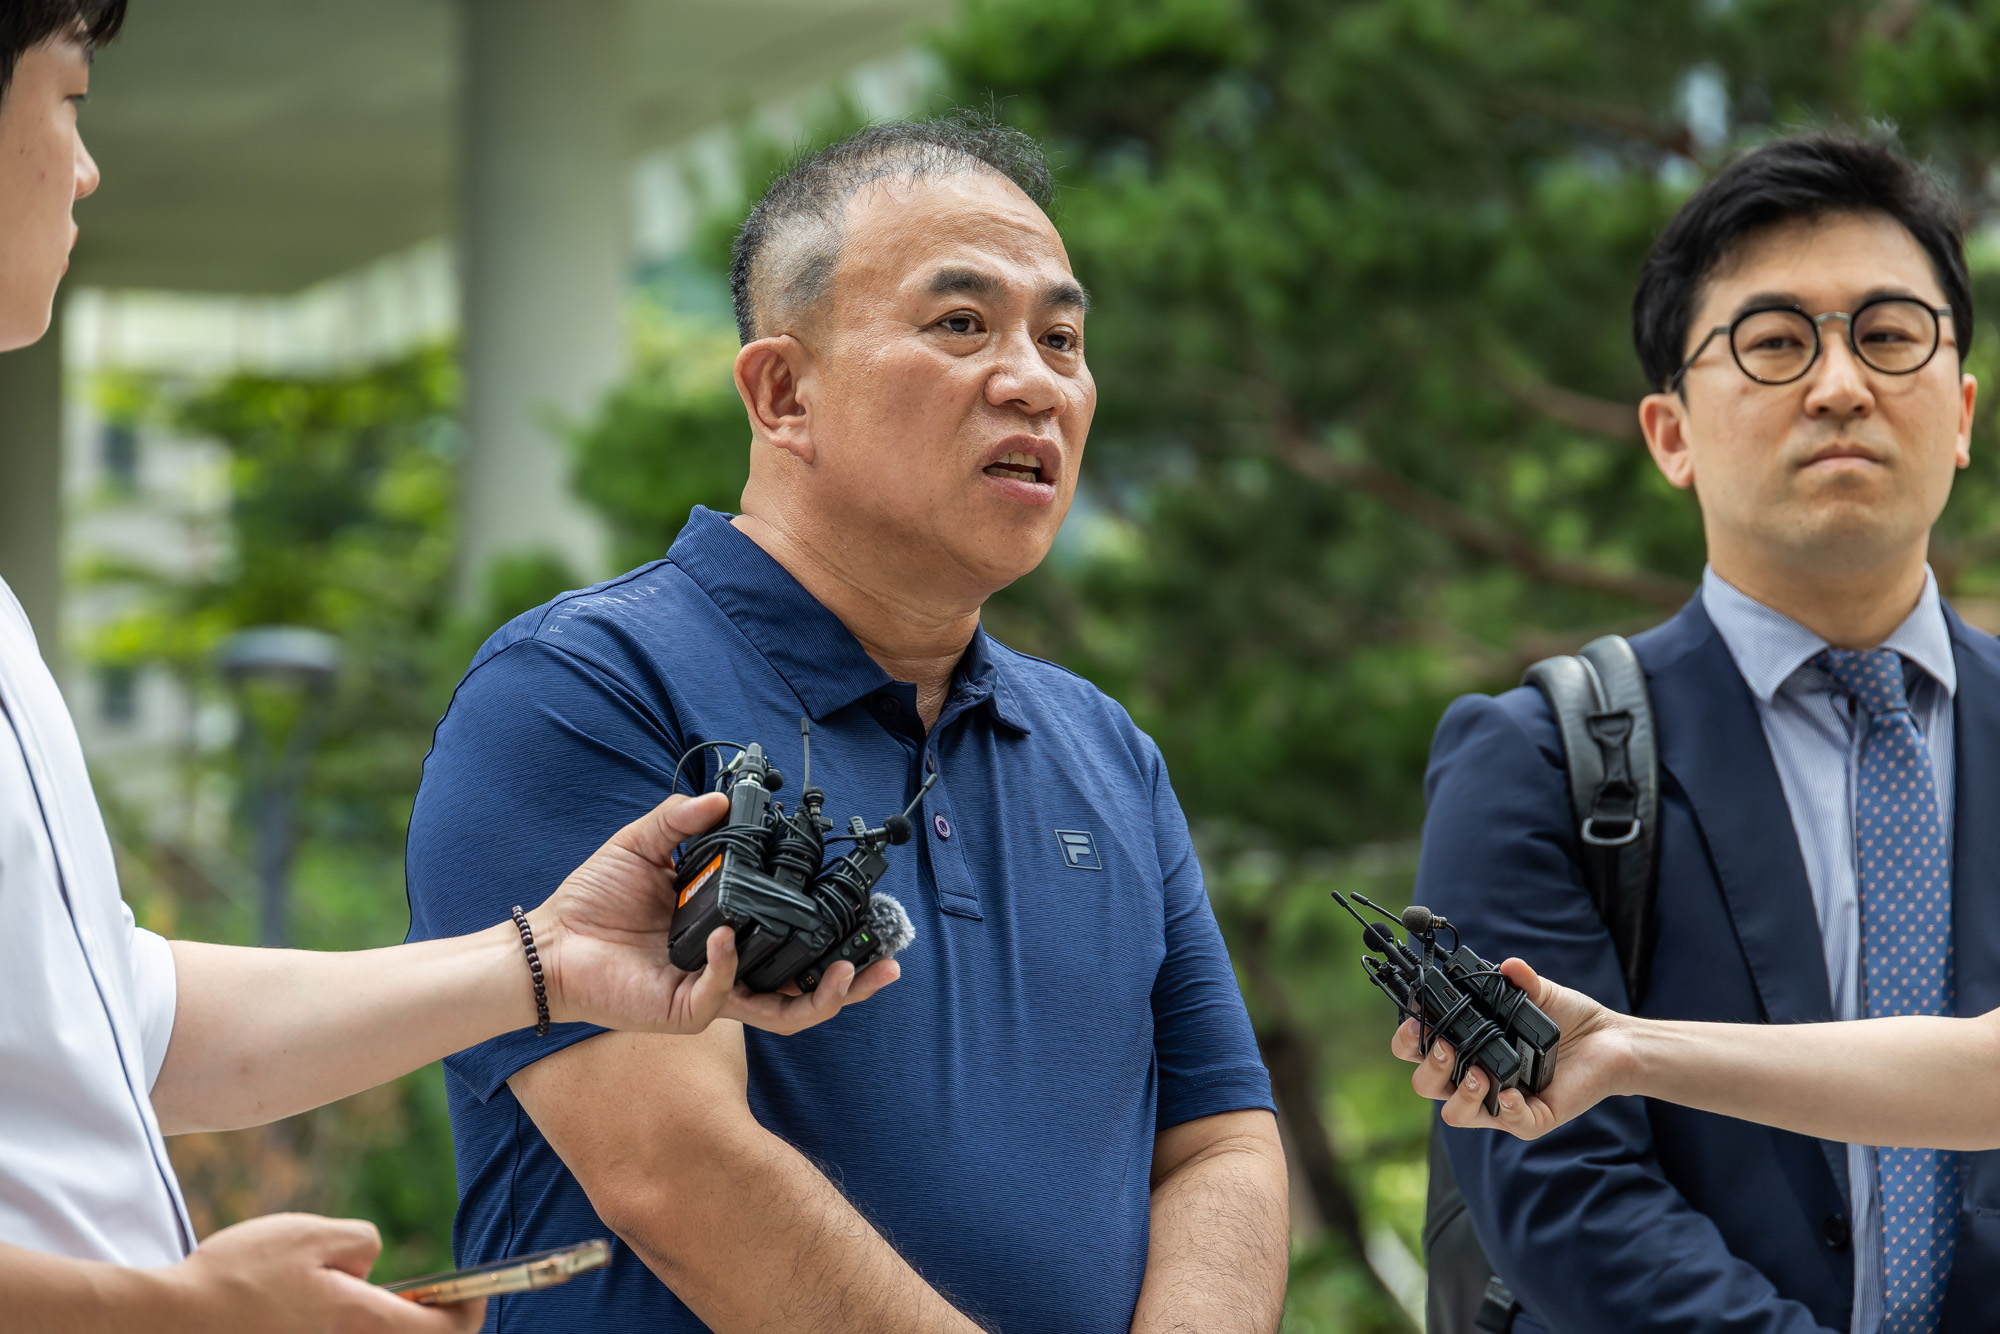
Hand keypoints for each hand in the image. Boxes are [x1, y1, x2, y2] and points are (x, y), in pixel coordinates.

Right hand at [164, 1213, 482, 1331]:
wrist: (167, 1323)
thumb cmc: (239, 1275)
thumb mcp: (312, 1234)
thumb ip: (360, 1244)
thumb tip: (372, 1272)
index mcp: (361, 1323)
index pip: (443, 1331)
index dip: (468, 1310)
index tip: (474, 1293)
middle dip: (419, 1323)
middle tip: (418, 1300)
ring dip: (373, 1325)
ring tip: (342, 1298)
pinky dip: (341, 1329)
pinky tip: (309, 1312)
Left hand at [530, 792, 899, 1035]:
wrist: (550, 944)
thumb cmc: (594, 901)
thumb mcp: (641, 845)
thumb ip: (680, 820)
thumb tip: (721, 797)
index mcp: (728, 934)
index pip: (792, 940)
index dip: (831, 931)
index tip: (861, 906)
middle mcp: (728, 970)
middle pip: (804, 989)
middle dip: (851, 984)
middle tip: (886, 964)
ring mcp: (710, 994)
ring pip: (782, 1012)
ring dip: (820, 996)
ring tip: (847, 972)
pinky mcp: (683, 1011)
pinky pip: (719, 993)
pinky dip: (727, 965)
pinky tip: (726, 937)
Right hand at [1391, 957, 1629, 1138]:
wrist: (1612, 1040)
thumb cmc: (1568, 1019)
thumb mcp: (1539, 994)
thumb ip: (1520, 980)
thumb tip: (1508, 965)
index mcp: (1468, 1049)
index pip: (1420, 1051)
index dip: (1408, 1040)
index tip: (1414, 1022)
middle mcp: (1477, 1078)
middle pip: (1427, 1085)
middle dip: (1428, 1068)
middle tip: (1444, 1047)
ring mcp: (1502, 1103)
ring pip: (1457, 1113)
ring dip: (1460, 1094)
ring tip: (1478, 1073)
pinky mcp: (1533, 1118)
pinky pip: (1510, 1123)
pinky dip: (1507, 1109)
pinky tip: (1514, 1092)